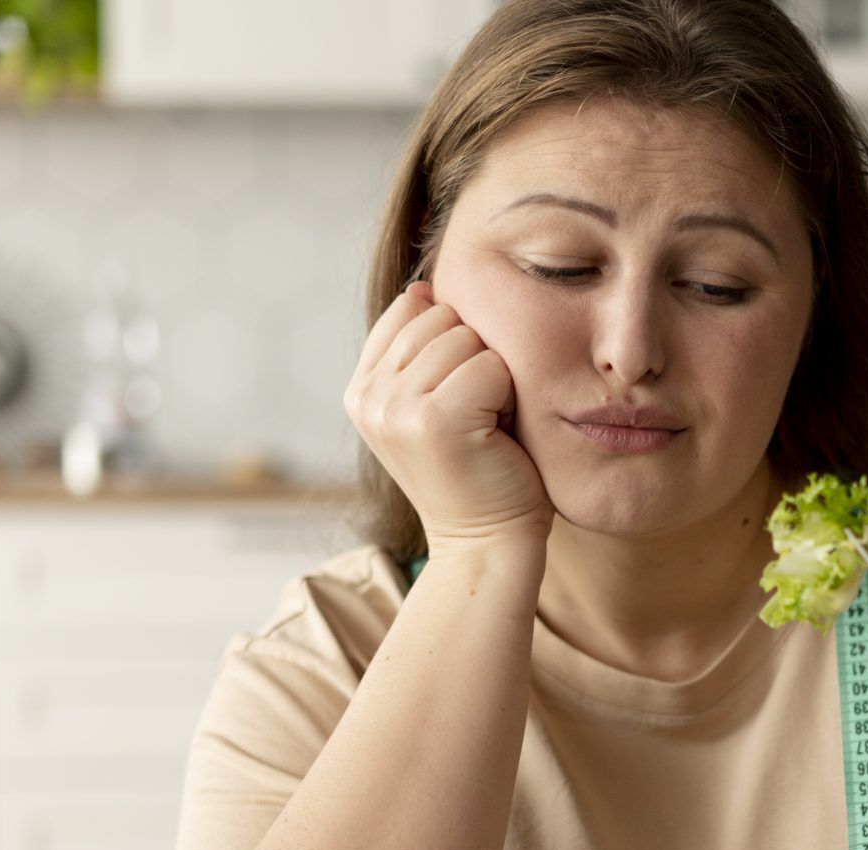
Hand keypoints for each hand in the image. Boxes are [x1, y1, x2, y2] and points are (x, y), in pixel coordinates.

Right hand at [344, 280, 552, 555]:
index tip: (461, 396)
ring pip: (465, 338)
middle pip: (441, 317)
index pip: (409, 310)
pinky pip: (488, 365)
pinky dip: (507, 395)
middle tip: (478, 416)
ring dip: (493, 377)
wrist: (487, 543)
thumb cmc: (479, 473)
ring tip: (486, 424)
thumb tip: (424, 288)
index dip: (452, 342)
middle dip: (475, 357)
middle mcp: (367, 397)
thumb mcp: (434, 405)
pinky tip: (497, 433)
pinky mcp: (431, 420)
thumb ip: (422, 352)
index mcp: (361, 390)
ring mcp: (393, 408)